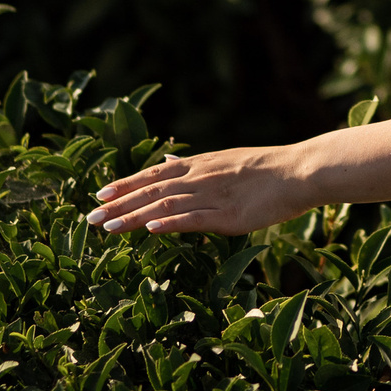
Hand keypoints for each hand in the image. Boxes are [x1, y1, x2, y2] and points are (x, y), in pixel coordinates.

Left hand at [85, 146, 313, 236]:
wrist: (300, 170)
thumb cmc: (269, 169)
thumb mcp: (228, 160)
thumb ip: (197, 166)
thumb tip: (168, 162)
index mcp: (200, 165)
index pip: (154, 174)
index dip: (126, 184)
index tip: (101, 195)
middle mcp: (200, 177)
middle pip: (151, 191)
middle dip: (118, 205)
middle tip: (90, 219)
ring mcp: (213, 196)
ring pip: (165, 206)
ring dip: (133, 217)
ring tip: (107, 228)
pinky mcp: (228, 215)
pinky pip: (193, 219)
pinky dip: (169, 224)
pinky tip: (149, 230)